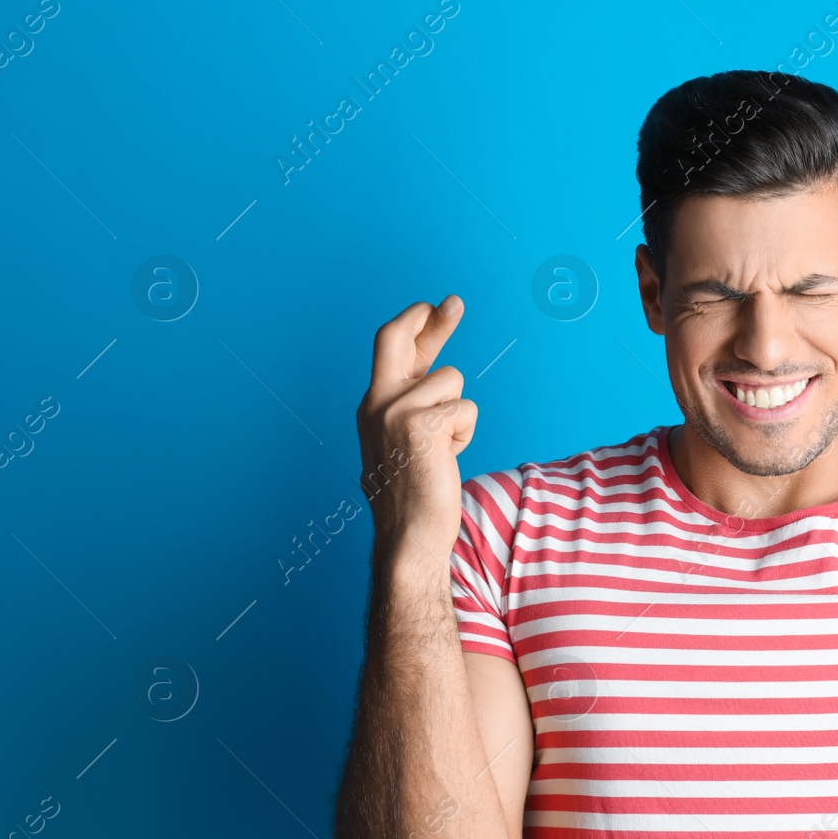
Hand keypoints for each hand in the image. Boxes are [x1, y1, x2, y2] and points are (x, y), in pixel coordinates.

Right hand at [356, 295, 477, 554]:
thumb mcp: (404, 443)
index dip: (414, 325)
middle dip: (429, 317)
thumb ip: (413, 408)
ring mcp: (394, 411)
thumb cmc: (413, 497)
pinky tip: (448, 458)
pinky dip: (466, 433)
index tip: (434, 307)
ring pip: (451, 380)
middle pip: (396, 338)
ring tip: (444, 450)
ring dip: (460, 414)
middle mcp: (376, 402)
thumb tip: (439, 378)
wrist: (408, 536)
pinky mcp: (420, 424)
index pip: (390, 349)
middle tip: (454, 302)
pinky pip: (465, 409)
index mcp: (372, 406)